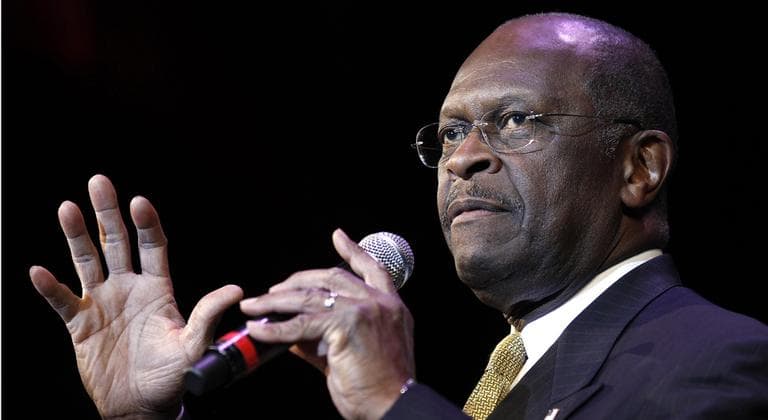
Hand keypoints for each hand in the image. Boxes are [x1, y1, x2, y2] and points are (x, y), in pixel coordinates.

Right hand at [30, 175, 242, 418]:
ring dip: (76, 236)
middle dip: (108, 213)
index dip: (146, 224)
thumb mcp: (194, 346)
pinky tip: (39, 271)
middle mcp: (128, 288)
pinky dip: (50, 288)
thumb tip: (236, 290)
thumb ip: (208, 316)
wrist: (142, 405)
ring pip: (87, 262)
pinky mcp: (80, 325)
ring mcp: (102, 304)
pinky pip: (62, 302)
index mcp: (158, 288)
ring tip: (67, 208)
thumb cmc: (173, 375)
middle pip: (116, 243)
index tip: (139, 202)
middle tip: (99, 181)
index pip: (153, 247)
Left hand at [240, 229, 414, 419]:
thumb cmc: (380, 386)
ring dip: (276, 301)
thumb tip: (292, 334)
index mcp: (391, 306)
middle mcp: (380, 303)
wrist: (393, 405)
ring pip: (311, 297)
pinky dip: (276, 327)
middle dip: (297, 280)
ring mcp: (364, 311)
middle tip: (273, 290)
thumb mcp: (359, 352)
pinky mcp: (346, 326)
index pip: (372, 268)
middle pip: (332, 277)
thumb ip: (326, 337)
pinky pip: (301, 324)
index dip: (353, 251)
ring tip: (254, 306)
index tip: (337, 236)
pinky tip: (258, 328)